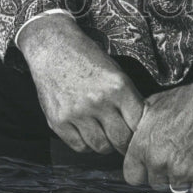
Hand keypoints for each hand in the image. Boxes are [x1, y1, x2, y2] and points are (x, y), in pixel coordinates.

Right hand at [17, 13, 143, 155]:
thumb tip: (140, 126)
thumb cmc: (86, 57)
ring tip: (101, 131)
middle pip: (121, 141)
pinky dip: (85, 142)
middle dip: (123, 142)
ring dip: (104, 143)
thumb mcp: (114, 71)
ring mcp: (77, 112)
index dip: (139, 131)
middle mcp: (98, 101)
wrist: (52, 46)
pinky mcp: (59, 121)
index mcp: (117, 86)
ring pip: (101, 147)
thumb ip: (128, 98)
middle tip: (120, 136)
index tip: (135, 131)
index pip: (138, 125)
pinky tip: (85, 130)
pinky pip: (80, 146)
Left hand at [123, 75, 192, 192]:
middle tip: (174, 158)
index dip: (141, 172)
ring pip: (176, 190)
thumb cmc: (188, 99)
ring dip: (181, 180)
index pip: (132, 176)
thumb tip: (135, 135)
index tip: (148, 168)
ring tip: (189, 160)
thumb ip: (141, 126)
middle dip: (163, 174)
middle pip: (155, 184)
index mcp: (143, 145)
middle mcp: (159, 162)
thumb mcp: (154, 104)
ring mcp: (181, 173)